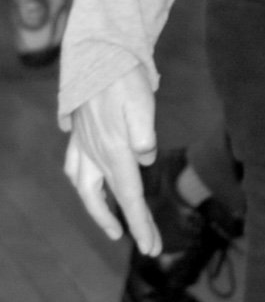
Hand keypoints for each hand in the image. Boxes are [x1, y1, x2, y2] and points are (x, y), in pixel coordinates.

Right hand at [64, 65, 161, 252]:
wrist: (97, 53)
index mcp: (114, 149)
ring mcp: (83, 144)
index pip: (129, 197)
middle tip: (148, 246)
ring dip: (100, 211)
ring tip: (114, 227)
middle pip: (110, 199)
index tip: (152, 248)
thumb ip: (144, 132)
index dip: (141, 224)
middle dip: (129, 225)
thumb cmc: (124, 76)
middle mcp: (95, 153)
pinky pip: (75, 168)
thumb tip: (145, 158)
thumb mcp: (142, 101)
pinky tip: (90, 186)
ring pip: (85, 189)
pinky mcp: (78, 134)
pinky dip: (83, 184)